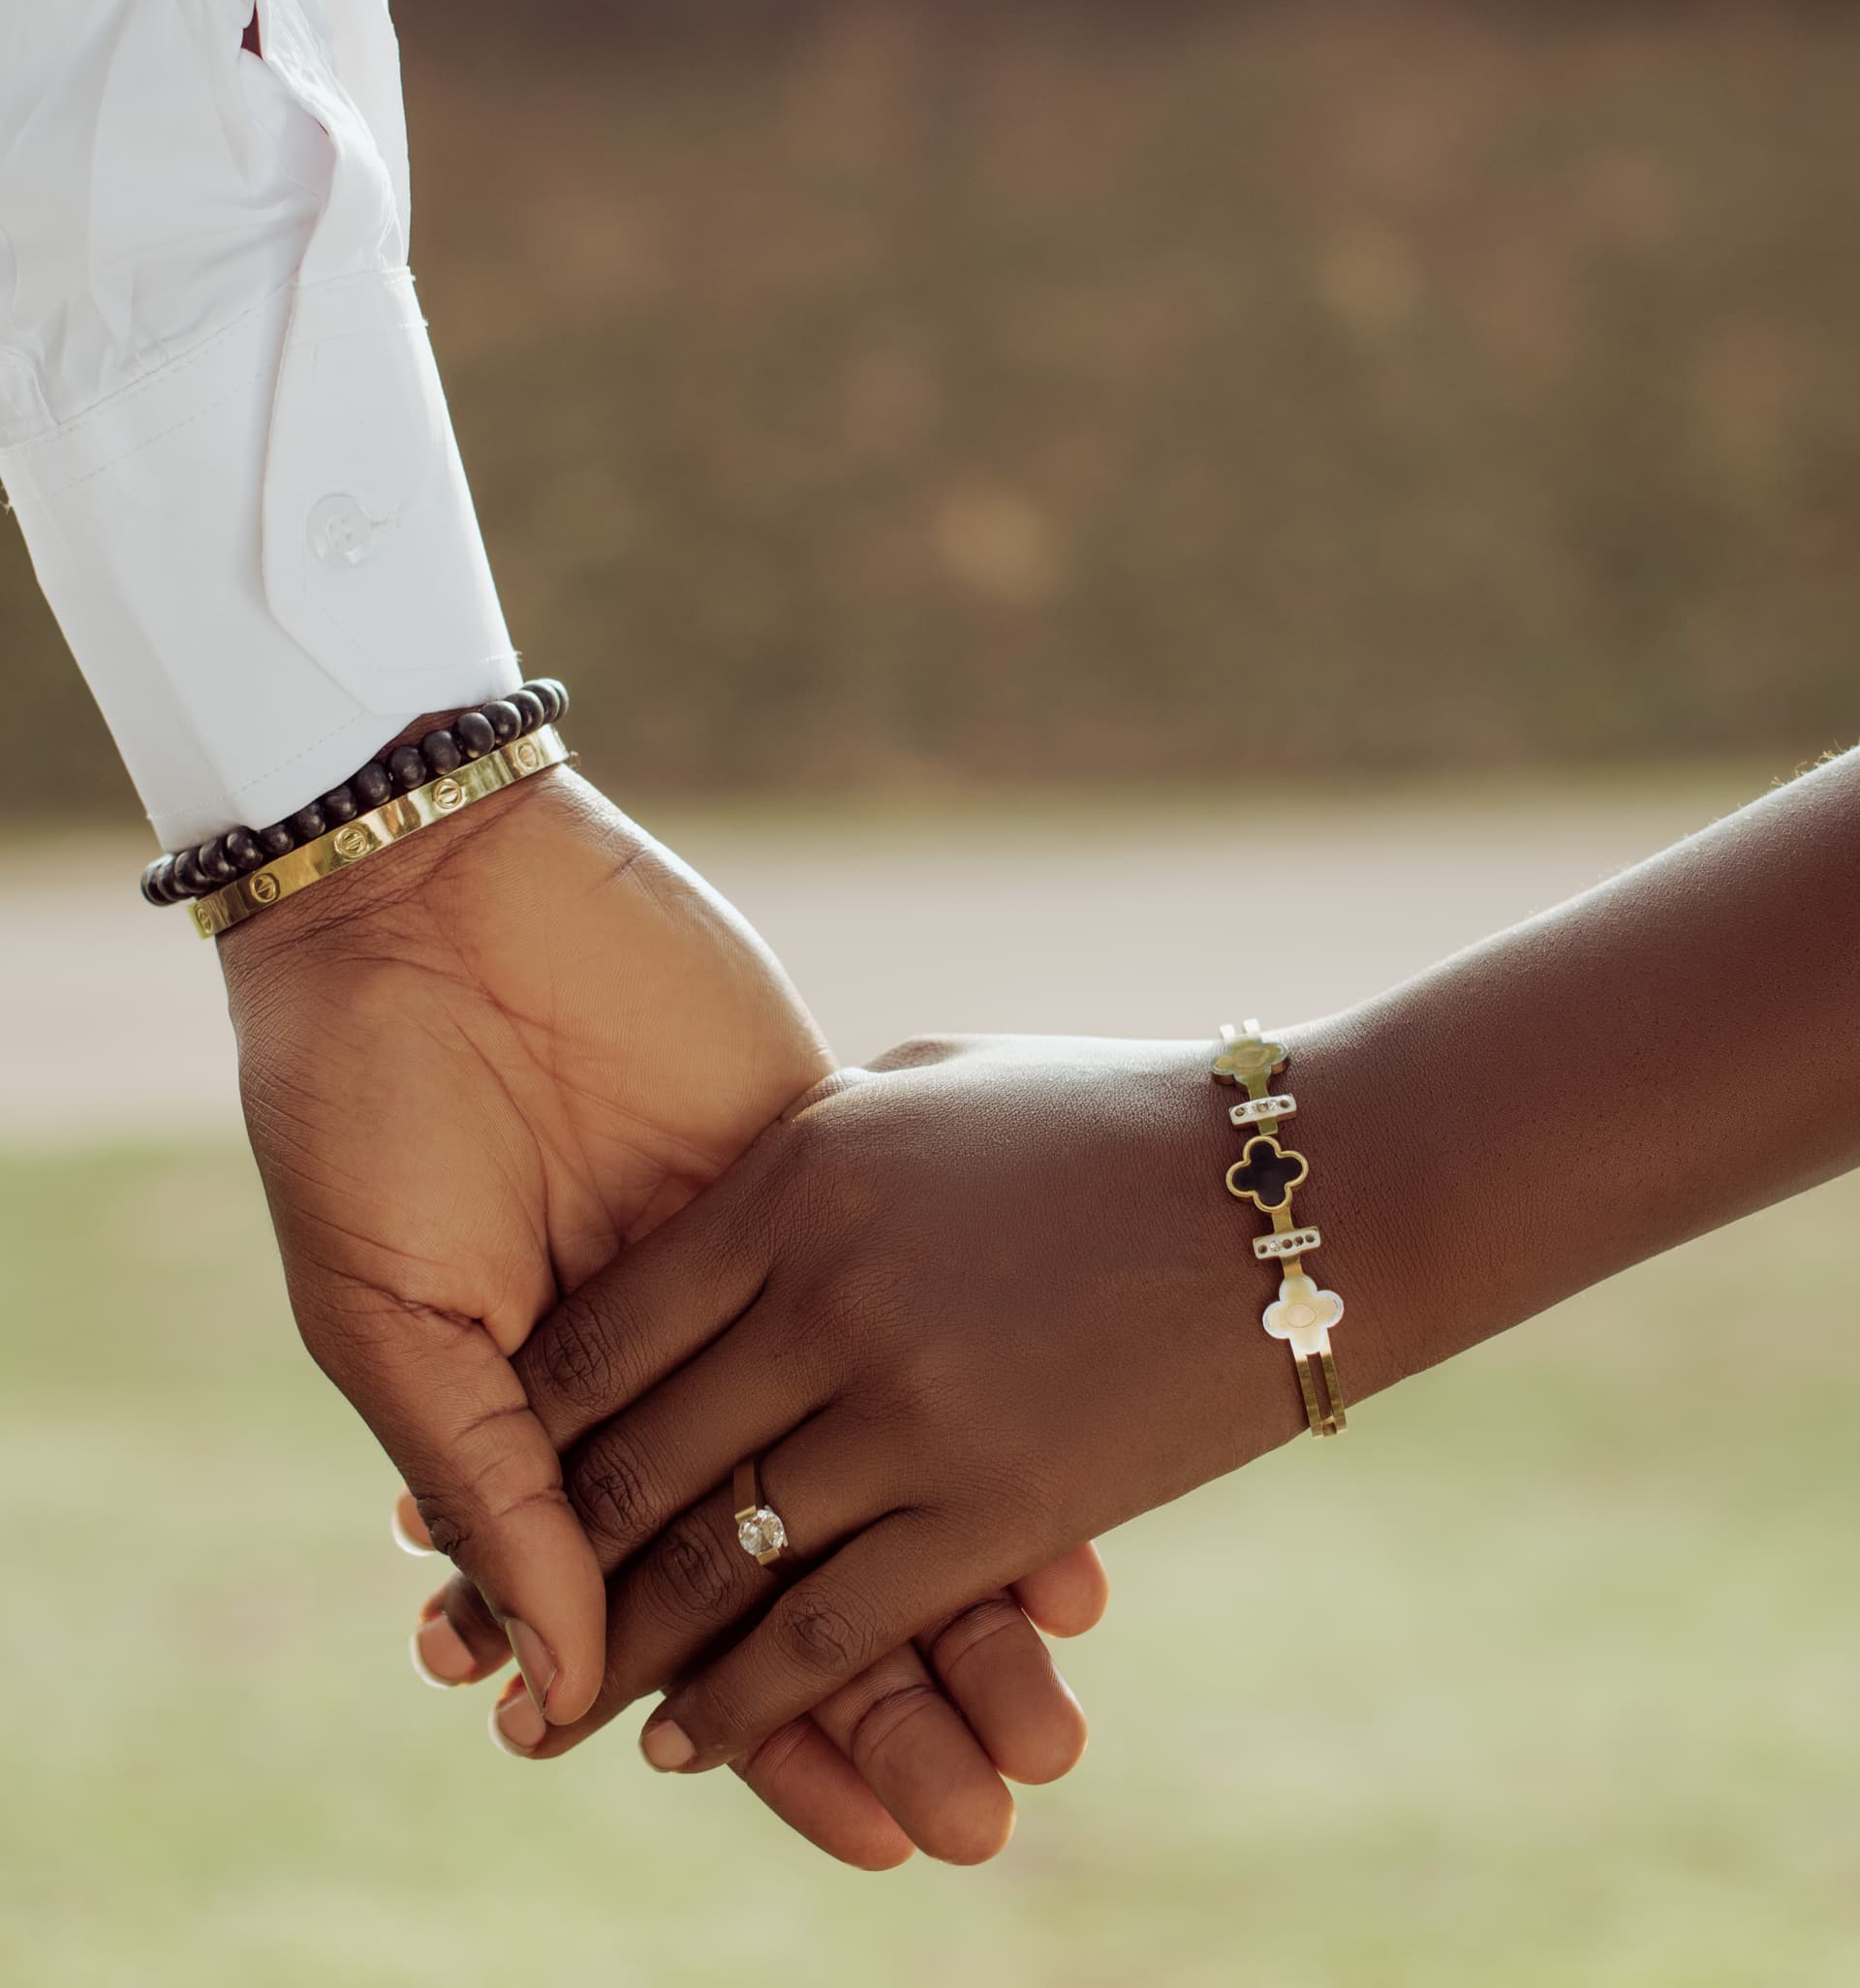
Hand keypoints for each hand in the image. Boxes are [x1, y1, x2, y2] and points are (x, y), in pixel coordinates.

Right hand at [223, 768, 1102, 1861]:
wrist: (424, 893)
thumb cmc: (360, 1111)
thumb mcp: (397, 1315)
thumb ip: (492, 1489)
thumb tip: (566, 1685)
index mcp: (563, 1410)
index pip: (683, 1602)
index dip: (762, 1720)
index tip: (871, 1828)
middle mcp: (683, 1356)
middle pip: (806, 1556)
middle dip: (889, 1691)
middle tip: (980, 1810)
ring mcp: (764, 1263)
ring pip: (882, 1461)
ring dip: (958, 1597)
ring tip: (1040, 1721)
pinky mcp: (822, 1157)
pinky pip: (924, 1313)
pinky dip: (990, 1431)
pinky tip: (1063, 1546)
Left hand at [497, 1032, 1332, 1776]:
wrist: (1297, 1190)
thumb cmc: (1104, 1118)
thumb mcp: (922, 1092)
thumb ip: (800, 1151)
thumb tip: (711, 1214)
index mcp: (792, 1179)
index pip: (596, 1333)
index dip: (510, 1428)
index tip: (460, 1492)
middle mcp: (824, 1297)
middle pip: (630, 1462)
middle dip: (537, 1567)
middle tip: (464, 1641)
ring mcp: (911, 1407)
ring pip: (717, 1565)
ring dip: (622, 1658)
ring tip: (561, 1716)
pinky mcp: (1000, 1506)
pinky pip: (834, 1629)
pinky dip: (748, 1702)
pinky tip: (688, 1742)